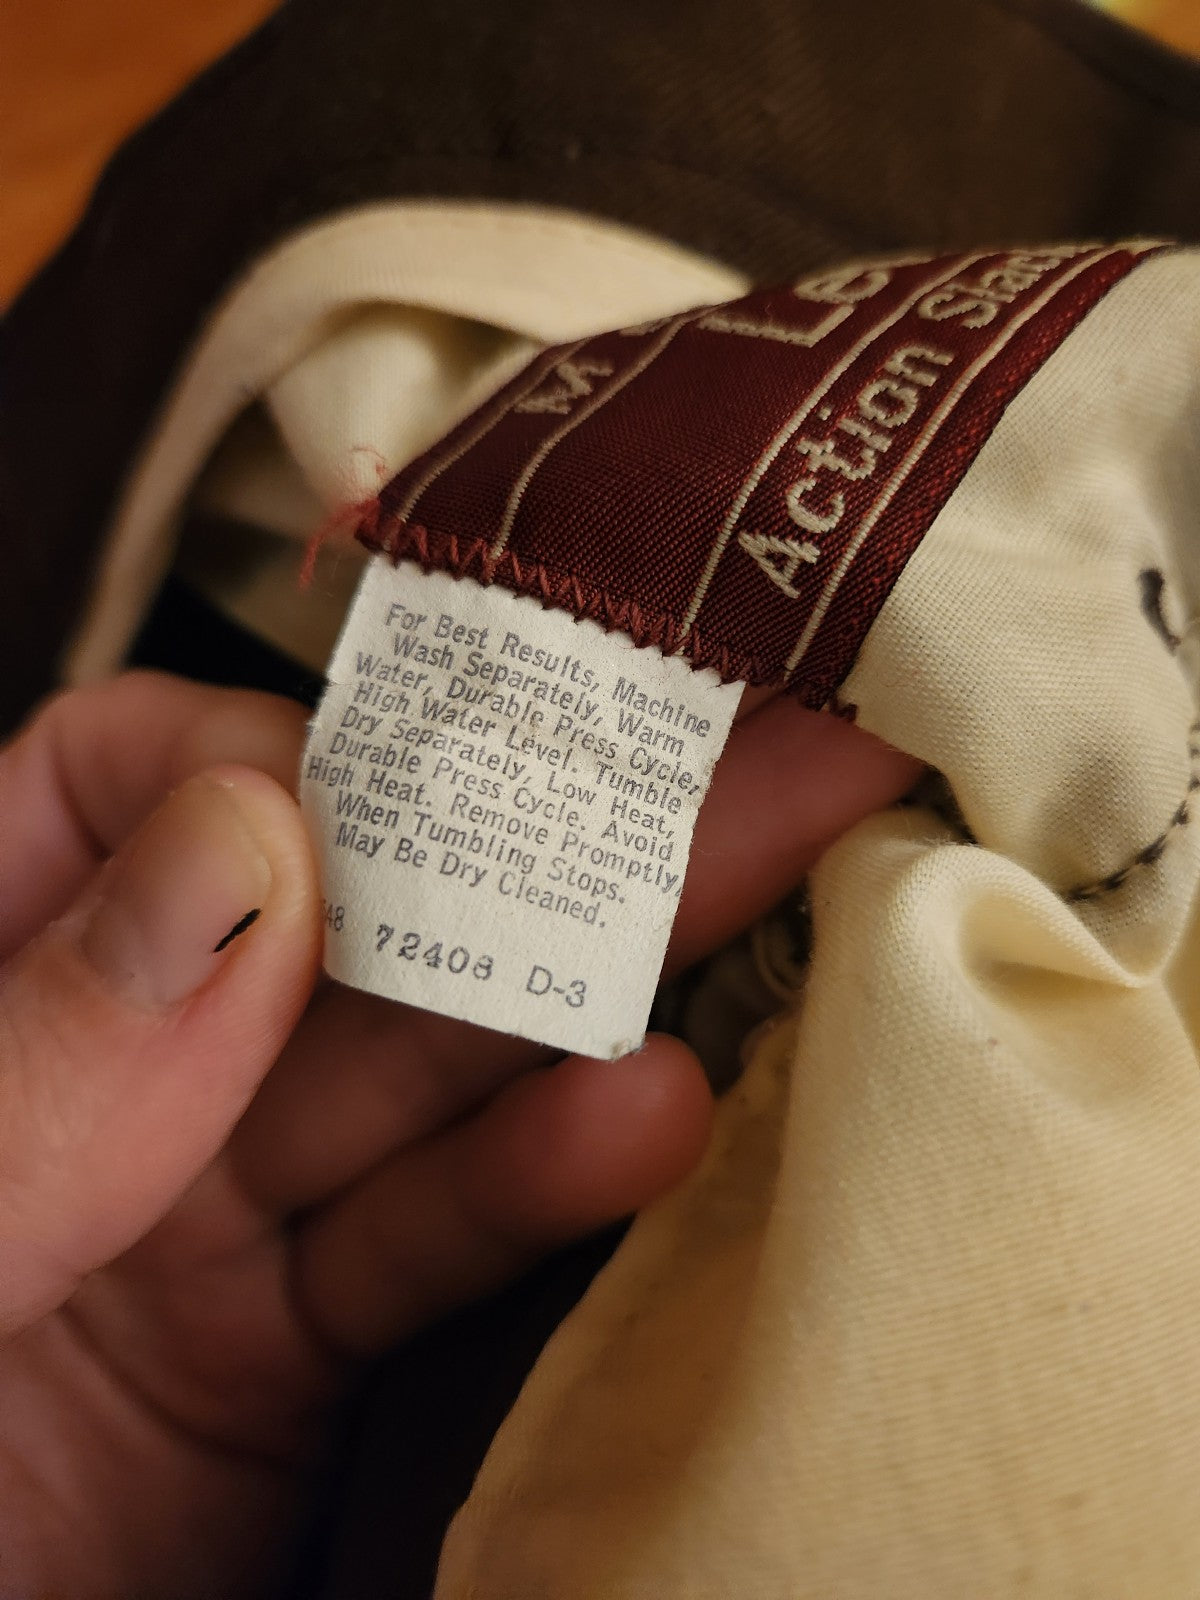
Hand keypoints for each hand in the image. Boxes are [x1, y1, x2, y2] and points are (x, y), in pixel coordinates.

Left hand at [0, 670, 917, 1596]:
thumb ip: (36, 1068)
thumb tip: (247, 848)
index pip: (134, 780)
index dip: (283, 753)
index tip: (410, 785)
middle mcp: (102, 1072)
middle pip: (334, 911)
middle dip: (535, 828)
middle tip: (747, 749)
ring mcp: (203, 1216)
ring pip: (418, 1070)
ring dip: (584, 995)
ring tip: (762, 901)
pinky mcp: (286, 1360)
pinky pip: (425, 1246)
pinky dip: (543, 1186)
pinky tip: (652, 1116)